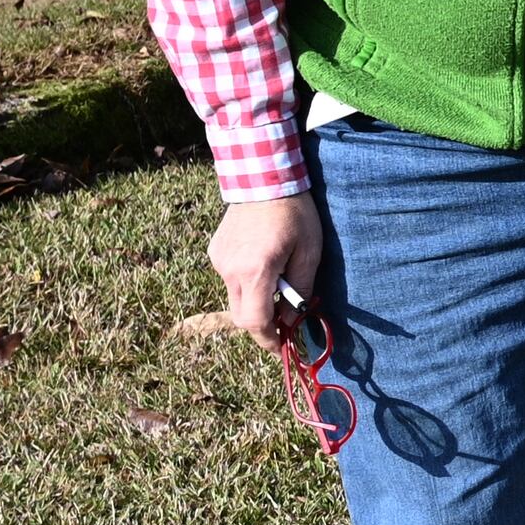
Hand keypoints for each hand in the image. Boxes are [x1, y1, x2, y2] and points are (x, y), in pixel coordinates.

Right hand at [211, 194, 326, 335]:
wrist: (263, 177)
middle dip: (262, 325)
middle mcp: (230, 269)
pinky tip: (264, 266)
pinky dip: (246, 284)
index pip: (255, 322)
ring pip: (235, 298)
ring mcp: (219, 260)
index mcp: (255, 271)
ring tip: (279, 286)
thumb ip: (300, 290)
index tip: (282, 347)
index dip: (269, 340)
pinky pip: (230, 279)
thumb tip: (293, 319)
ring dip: (255, 302)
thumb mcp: (309, 253)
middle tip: (285, 324)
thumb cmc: (295, 214)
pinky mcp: (215, 252)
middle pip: (241, 316)